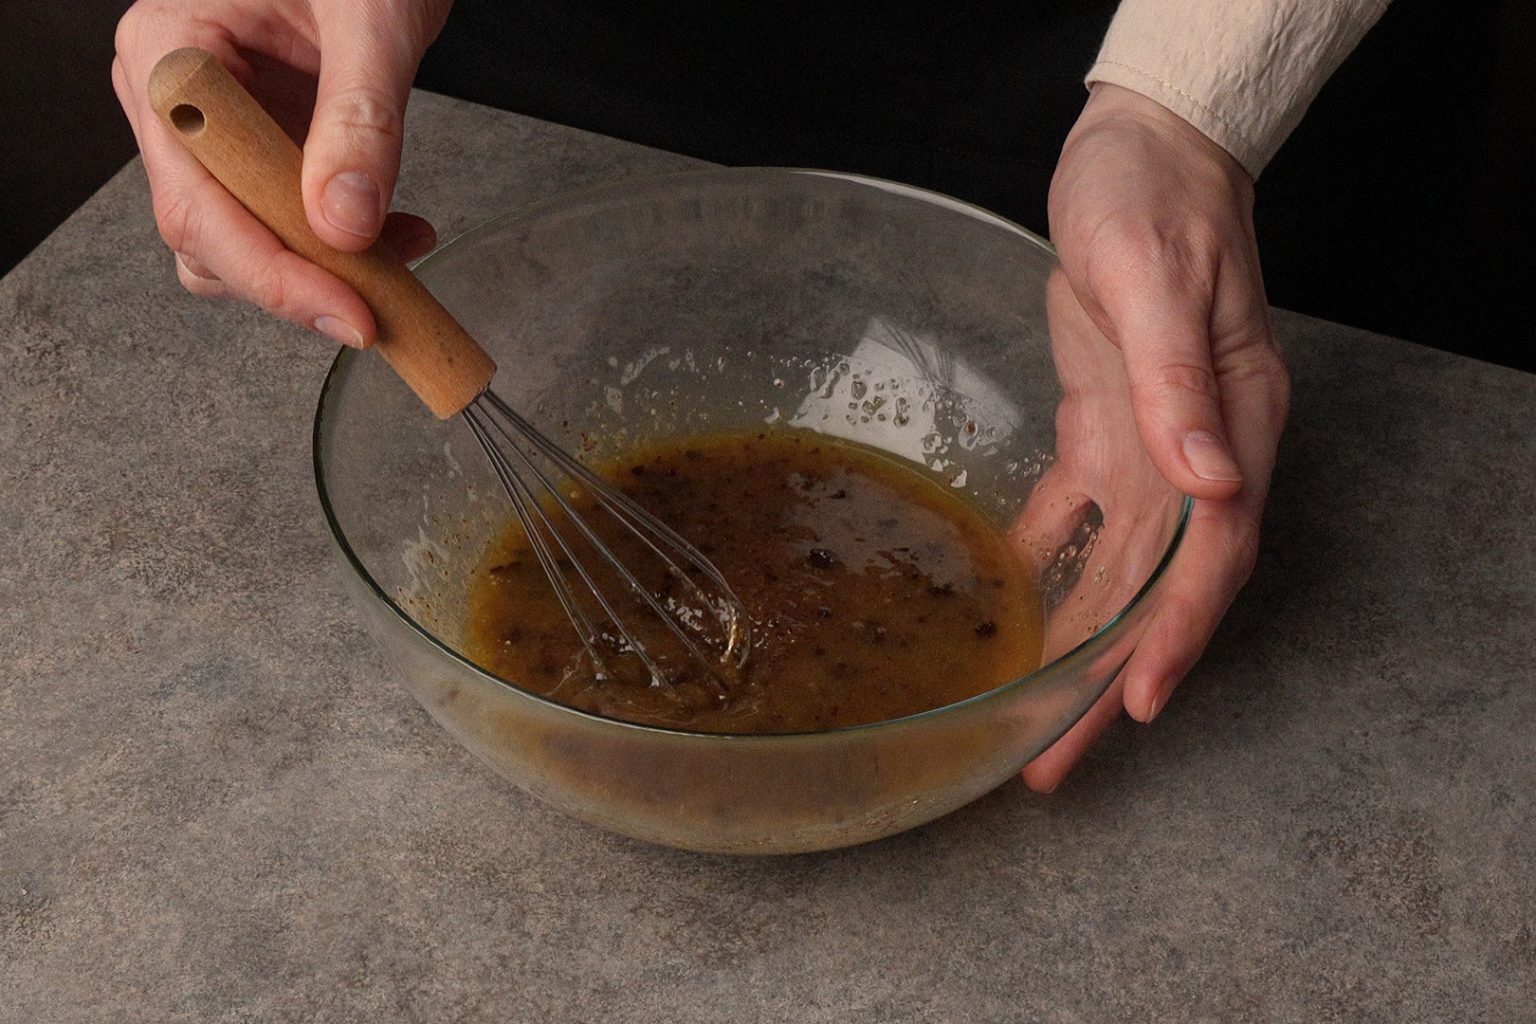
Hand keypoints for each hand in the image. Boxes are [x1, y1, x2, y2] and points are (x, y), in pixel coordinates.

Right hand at [112, 0, 454, 346]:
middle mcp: (177, 99)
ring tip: (396, 262)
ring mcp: (216, 127)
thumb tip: (345, 223)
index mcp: (170, 54)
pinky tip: (398, 236)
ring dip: (318, 273)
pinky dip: (339, 247)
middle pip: (209, 237)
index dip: (272, 274)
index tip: (348, 312)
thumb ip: (360, 118)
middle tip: (380, 309)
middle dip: (295, 283)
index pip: (198, 203)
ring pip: (239, 243)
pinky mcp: (261, 144)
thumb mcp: (371, 21)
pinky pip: (283, 220)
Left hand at [1019, 83, 1290, 792]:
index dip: (1174, 636)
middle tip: (1051, 761)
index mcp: (1232, 425)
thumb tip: (1214, 482)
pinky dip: (1048, 567)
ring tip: (1028, 716)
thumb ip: (1180, 385)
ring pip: (1118, 569)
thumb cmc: (1155, 201)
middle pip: (1158, 590)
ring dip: (1077, 646)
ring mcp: (1154, 444)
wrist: (1140, 151)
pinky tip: (1010, 610)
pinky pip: (1079, 515)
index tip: (1131, 706)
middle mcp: (1199, 452)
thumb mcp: (1158, 280)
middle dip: (1107, 677)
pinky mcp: (1106, 424)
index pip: (1211, 556)